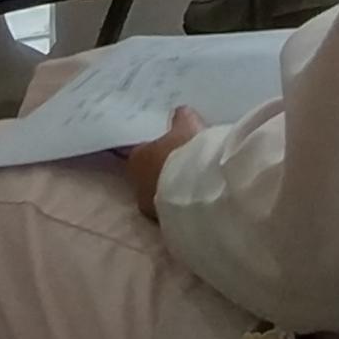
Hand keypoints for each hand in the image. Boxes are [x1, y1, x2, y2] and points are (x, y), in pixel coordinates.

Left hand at [123, 105, 206, 219]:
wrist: (202, 191)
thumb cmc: (187, 152)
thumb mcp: (187, 125)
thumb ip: (181, 118)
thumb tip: (179, 113)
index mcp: (136, 160)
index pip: (142, 153)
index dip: (157, 150)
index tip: (173, 147)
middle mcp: (138, 187)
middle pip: (151, 177)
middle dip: (166, 172)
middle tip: (187, 163)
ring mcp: (153, 210)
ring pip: (163, 197)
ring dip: (176, 191)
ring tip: (199, 182)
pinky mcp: (170, 225)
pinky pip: (177, 212)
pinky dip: (186, 205)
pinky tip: (202, 198)